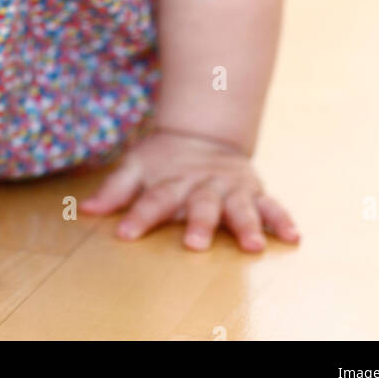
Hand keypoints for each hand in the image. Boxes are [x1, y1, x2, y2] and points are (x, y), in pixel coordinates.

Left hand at [79, 128, 300, 251]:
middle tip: (195, 245)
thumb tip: (85, 208)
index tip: (125, 233)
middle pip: (201, 205)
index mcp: (172, 181)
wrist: (204, 132)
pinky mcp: (253, 191)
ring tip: (252, 245)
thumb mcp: (136, 166)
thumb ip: (115, 189)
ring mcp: (231, 189)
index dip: (138, 216)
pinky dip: (283, 220)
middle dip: (200, 224)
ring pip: (239, 208)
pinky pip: (272, 206)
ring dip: (247, 226)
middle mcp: (203, 185)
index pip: (152, 200)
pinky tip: (293, 237)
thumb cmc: (164, 160)